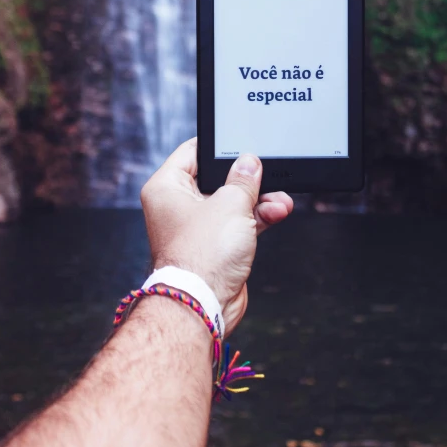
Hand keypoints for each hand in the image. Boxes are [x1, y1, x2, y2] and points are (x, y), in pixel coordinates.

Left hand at [140, 137, 292, 335]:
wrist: (204, 304)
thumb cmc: (203, 256)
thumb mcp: (230, 203)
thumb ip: (244, 179)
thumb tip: (250, 163)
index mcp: (167, 188)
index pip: (192, 152)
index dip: (218, 147)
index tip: (240, 142)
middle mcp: (177, 206)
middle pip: (216, 178)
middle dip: (247, 179)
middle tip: (266, 174)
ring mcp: (197, 227)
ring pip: (231, 202)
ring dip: (258, 200)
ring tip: (279, 199)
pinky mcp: (214, 246)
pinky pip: (238, 223)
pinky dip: (257, 218)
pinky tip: (277, 211)